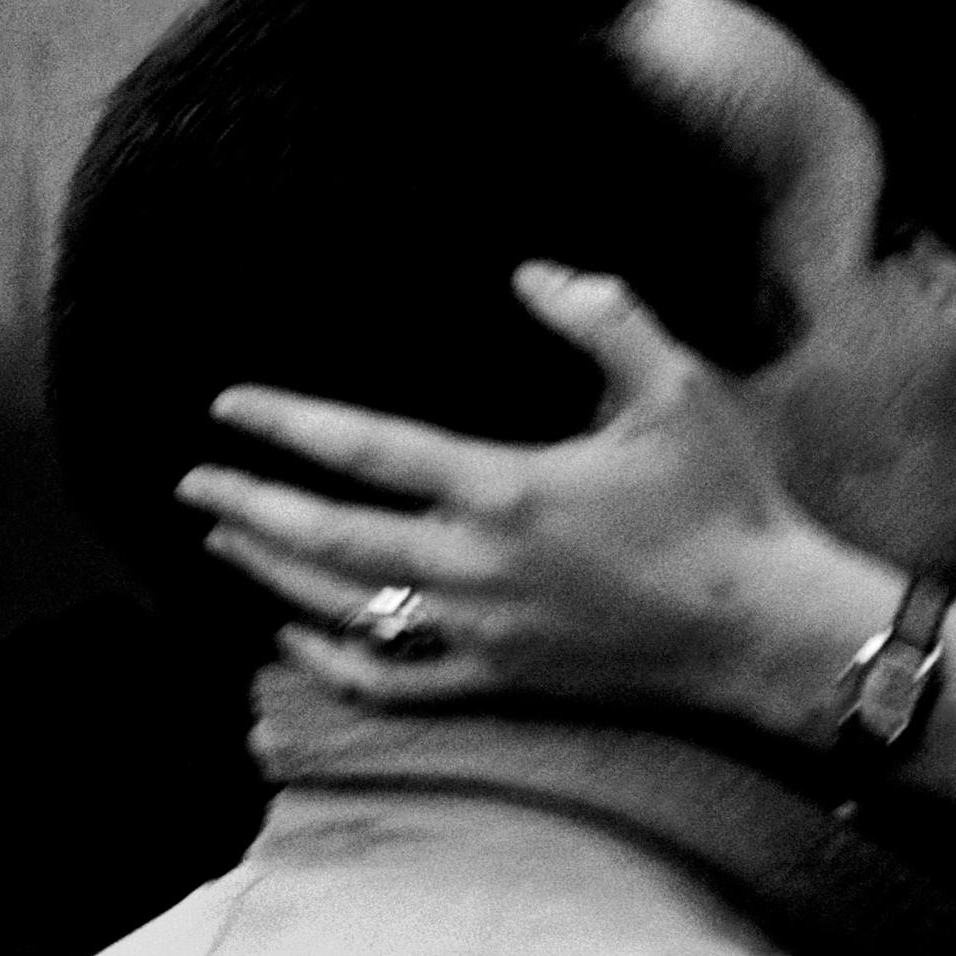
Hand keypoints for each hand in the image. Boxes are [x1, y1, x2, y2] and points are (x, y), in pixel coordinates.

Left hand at [178, 262, 893, 742]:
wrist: (764, 628)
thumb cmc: (724, 502)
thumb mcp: (677, 388)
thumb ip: (602, 317)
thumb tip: (529, 272)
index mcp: (508, 490)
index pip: (367, 450)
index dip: (287, 424)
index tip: (227, 405)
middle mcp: (479, 568)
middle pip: (331, 539)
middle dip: (250, 507)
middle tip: (191, 482)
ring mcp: (484, 635)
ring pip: (347, 611)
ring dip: (275, 573)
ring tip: (224, 539)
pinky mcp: (502, 682)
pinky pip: (393, 683)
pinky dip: (332, 661)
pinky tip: (296, 632)